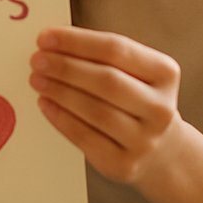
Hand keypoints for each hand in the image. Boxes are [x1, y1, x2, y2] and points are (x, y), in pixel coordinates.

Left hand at [28, 26, 181, 185]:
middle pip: (107, 81)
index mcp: (165, 74)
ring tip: (37, 79)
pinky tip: (45, 103)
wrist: (162, 151)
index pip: (117, 49)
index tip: (46, 37)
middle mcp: (160, 108)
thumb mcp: (136, 73)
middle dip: (66, 67)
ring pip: (95, 110)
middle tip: (37, 59)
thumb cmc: (137, 101)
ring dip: (60, 92)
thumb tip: (53, 44)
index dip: (77, 42)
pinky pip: (85, 137)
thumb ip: (102, 57)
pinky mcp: (124, 164)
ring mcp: (145, 140)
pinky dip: (60, 118)